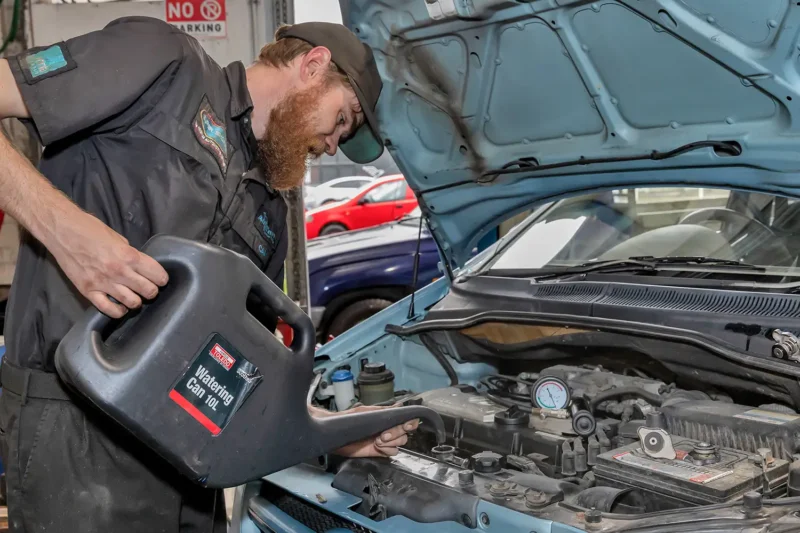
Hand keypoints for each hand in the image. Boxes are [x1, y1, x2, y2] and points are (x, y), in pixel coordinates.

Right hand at [45, 210, 168, 317]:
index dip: (162, 278)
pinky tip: (120, 306)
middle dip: (152, 291)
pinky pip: (109, 309)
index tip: (161, 279)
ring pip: (132, 303)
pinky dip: (118, 311)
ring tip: (134, 296)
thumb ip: (130, 254)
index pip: (157, 275)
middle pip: (148, 291)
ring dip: (137, 301)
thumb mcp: (118, 238)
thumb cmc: (90, 229)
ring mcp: (103, 283)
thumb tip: (139, 266)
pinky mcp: (88, 291)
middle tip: (148, 288)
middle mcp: (119, 271)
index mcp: (129, 256)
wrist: (62, 230)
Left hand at [308, 404, 419, 457]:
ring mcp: (386, 441)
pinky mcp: (381, 452)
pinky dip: (387, 450)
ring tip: (377, 440)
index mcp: (388, 418)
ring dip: (391, 442)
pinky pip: (393, 452)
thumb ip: (384, 411)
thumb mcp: (366, 413)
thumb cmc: (349, 420)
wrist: (337, 435)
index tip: (406, 425)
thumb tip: (400, 406)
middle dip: (396, 433)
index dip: (410, 422)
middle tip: (383, 435)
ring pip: (401, 442)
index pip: (407, 419)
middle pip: (405, 433)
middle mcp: (389, 429)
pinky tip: (377, 447)